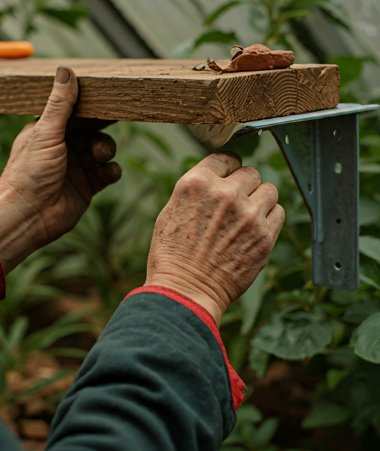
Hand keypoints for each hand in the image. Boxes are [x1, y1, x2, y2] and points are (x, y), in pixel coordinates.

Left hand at [0, 66, 121, 273]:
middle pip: (91, 131)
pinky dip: (111, 171)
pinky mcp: (86, 188)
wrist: (27, 217)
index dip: (90, 106)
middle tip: (115, 119)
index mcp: (48, 132)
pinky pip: (106, 174)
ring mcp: (75, 169)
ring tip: (100, 156)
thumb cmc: (28, 174)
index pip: (74, 113)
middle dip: (102, 128)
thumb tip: (66, 70)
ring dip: (106, 149)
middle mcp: (62, 149)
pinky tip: (108, 172)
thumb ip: (60, 104)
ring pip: (102, 151)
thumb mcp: (45, 133)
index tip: (107, 98)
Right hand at [145, 152, 283, 324]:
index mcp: (196, 184)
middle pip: (250, 173)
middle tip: (234, 202)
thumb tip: (217, 180)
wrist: (186, 291)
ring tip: (246, 216)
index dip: (226, 170)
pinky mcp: (264, 236)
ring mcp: (248, 215)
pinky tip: (253, 230)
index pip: (225, 159)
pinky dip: (269, 218)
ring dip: (259, 200)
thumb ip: (196, 191)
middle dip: (243, 185)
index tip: (226, 179)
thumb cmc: (172, 255)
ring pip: (269, 189)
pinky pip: (278, 212)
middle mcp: (225, 194)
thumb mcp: (171, 212)